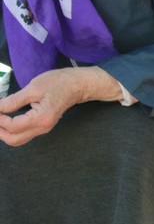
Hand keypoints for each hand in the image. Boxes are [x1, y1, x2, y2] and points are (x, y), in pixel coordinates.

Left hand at [0, 67, 123, 145]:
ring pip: (18, 139)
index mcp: (41, 119)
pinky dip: (11, 130)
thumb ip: (13, 100)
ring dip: (4, 132)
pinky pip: (23, 134)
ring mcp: (43, 129)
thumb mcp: (33, 88)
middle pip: (14, 139)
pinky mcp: (42, 126)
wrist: (77, 86)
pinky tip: (5, 119)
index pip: (13, 126)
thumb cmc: (58, 83)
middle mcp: (43, 128)